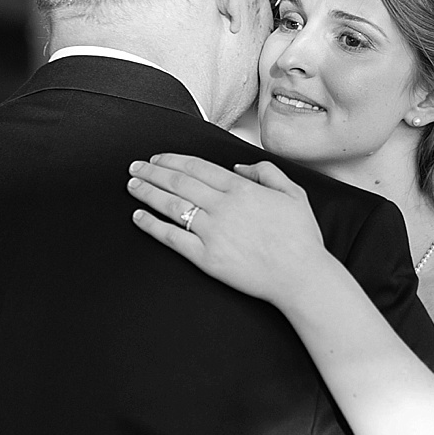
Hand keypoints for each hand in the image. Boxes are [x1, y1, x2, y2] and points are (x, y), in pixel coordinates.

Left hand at [127, 153, 334, 307]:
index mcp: (242, 189)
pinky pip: (172, 238)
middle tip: (135, 166)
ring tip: (132, 185)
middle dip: (152, 171)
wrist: (301, 276)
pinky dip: (152, 226)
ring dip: (147, 192)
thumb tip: (239, 167)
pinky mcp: (206, 257)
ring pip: (171, 205)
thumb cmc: (300, 238)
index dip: (172, 160)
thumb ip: (266, 172)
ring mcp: (212, 232)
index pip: (197, 167)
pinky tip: (139, 217)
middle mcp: (223, 206)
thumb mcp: (293, 193)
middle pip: (178, 182)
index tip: (158, 158)